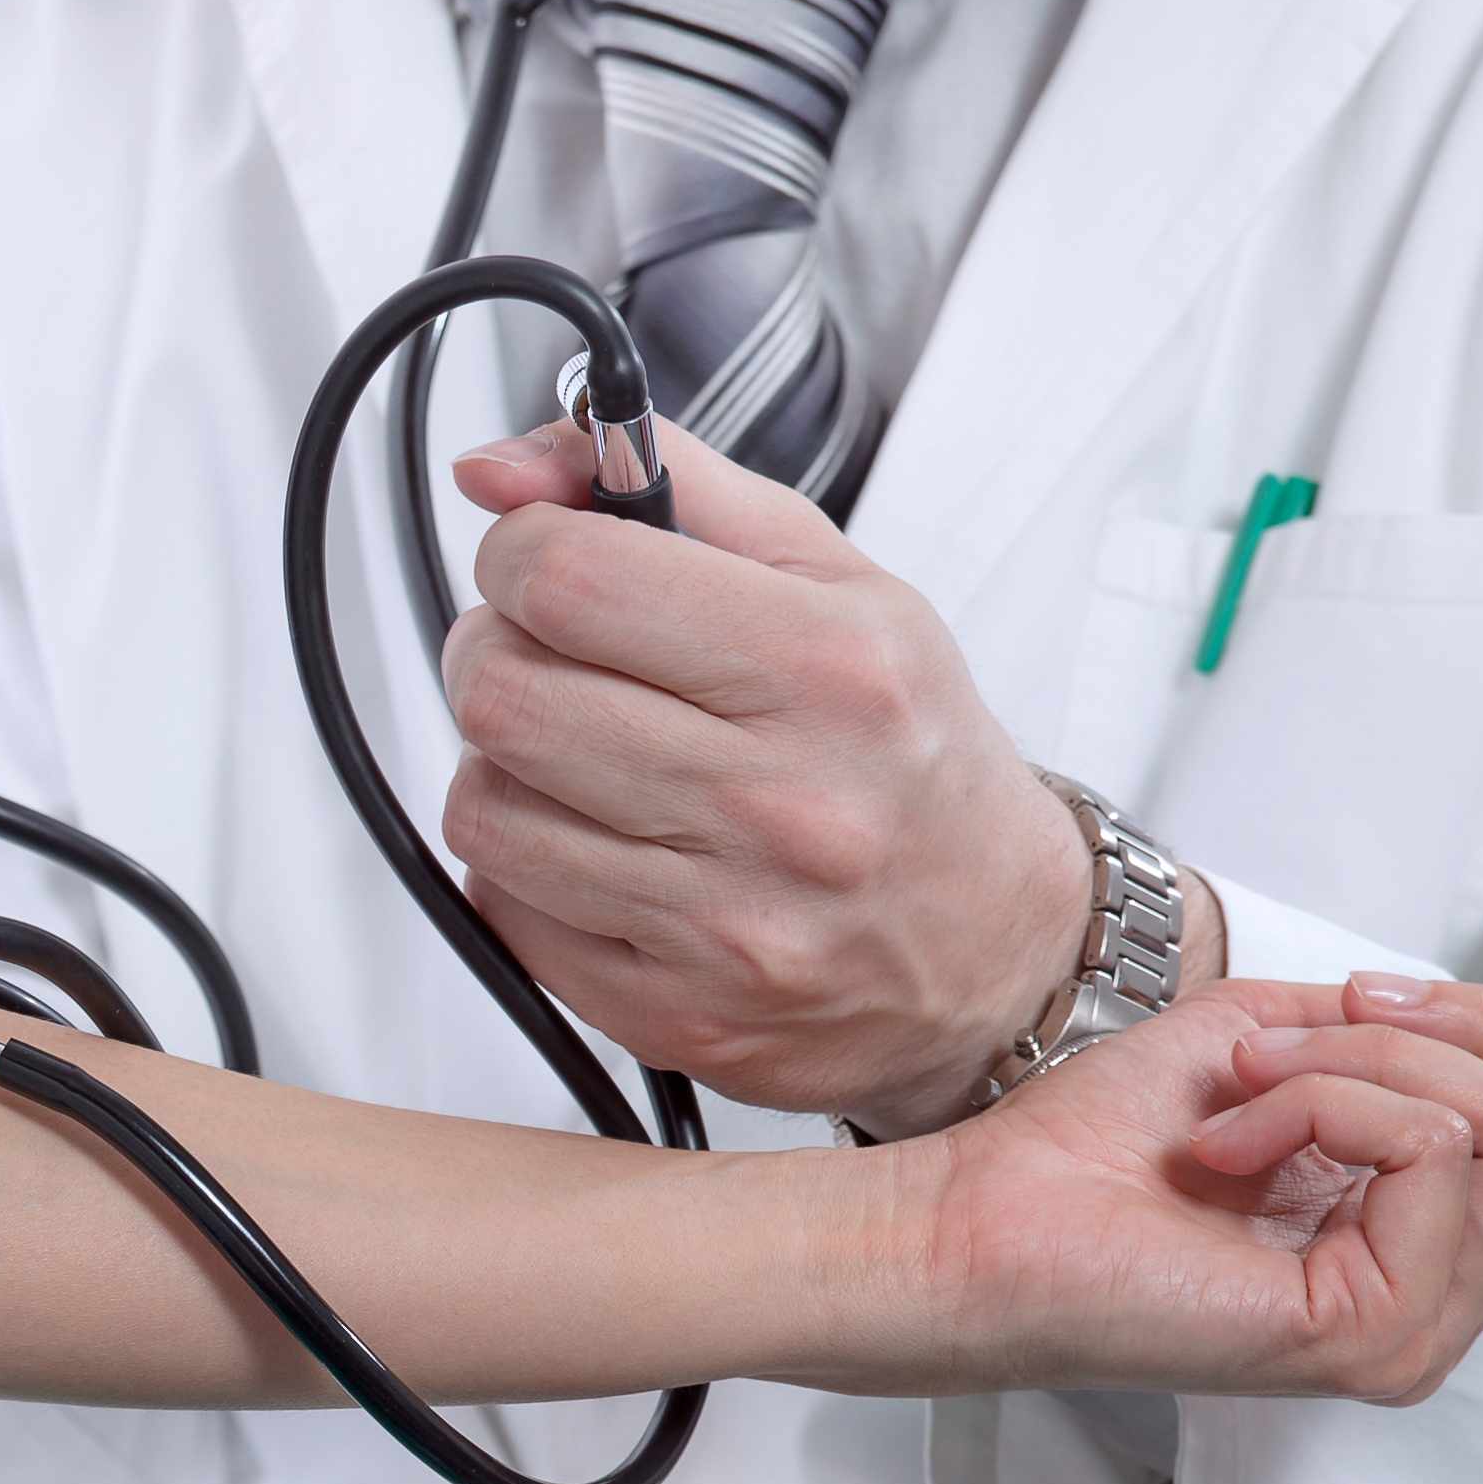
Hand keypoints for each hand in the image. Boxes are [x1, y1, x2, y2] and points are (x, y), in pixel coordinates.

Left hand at [441, 418, 1137, 1134]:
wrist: (996, 945)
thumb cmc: (908, 753)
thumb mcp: (836, 580)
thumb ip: (670, 485)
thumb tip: (497, 468)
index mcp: (828, 669)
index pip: (569, 580)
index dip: (520, 554)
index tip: (545, 562)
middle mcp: (781, 802)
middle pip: (504, 696)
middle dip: (497, 653)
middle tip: (549, 655)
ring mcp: (725, 925)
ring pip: (486, 809)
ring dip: (507, 767)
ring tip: (582, 756)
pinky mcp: (675, 1015)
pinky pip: (507, 912)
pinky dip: (528, 868)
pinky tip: (604, 846)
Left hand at [867, 927, 1482, 1403]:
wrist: (975, 1217)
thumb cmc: (1103, 1139)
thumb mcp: (1295, 1037)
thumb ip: (1437, 1026)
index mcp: (1433, 1240)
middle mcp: (1444, 1301)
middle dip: (1457, 1026)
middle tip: (1322, 1018)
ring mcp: (1418, 1332)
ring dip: (1368, 1058)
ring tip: (1249, 1084)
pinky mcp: (1375, 1332)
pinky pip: (1435, 1150)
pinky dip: (1328, 1101)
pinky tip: (1232, 1142)